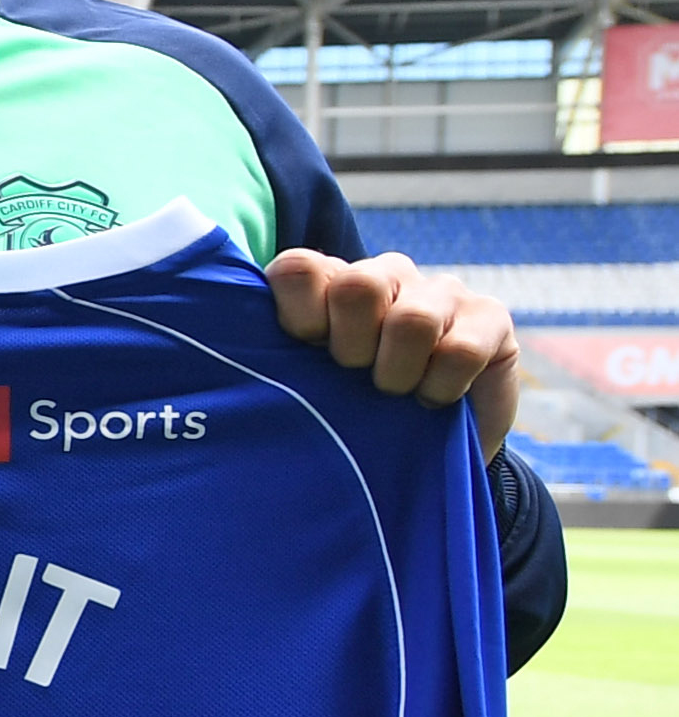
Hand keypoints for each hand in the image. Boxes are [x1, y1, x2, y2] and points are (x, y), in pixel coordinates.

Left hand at [267, 249, 519, 460]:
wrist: (428, 448)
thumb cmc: (353, 410)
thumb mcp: (306, 384)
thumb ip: (272, 359)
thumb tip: (226, 368)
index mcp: (329, 282)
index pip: (300, 268)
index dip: (299, 314)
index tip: (307, 351)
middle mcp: (384, 275)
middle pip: (359, 286)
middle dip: (352, 347)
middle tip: (354, 376)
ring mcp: (440, 291)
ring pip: (413, 320)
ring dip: (398, 372)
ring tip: (395, 394)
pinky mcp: (490, 317)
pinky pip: (461, 350)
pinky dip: (442, 387)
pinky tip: (435, 399)